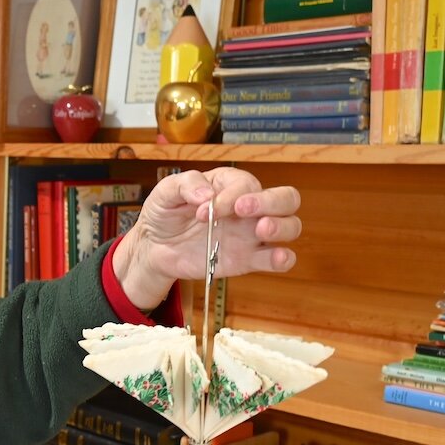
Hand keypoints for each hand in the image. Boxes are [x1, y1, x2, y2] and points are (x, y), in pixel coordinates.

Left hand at [113, 168, 301, 310]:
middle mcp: (249, 208)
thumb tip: (207, 195)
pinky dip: (283, 259)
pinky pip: (278, 259)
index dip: (230, 196)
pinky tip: (275, 258)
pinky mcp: (249, 260)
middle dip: (271, 202)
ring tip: (260, 229)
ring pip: (290, 226)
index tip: (204, 210)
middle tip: (243, 210)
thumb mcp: (166, 191)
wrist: (155, 247)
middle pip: (286, 199)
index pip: (247, 185)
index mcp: (230, 185)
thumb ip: (186, 185)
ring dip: (282, 227)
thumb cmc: (165, 213)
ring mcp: (251, 235)